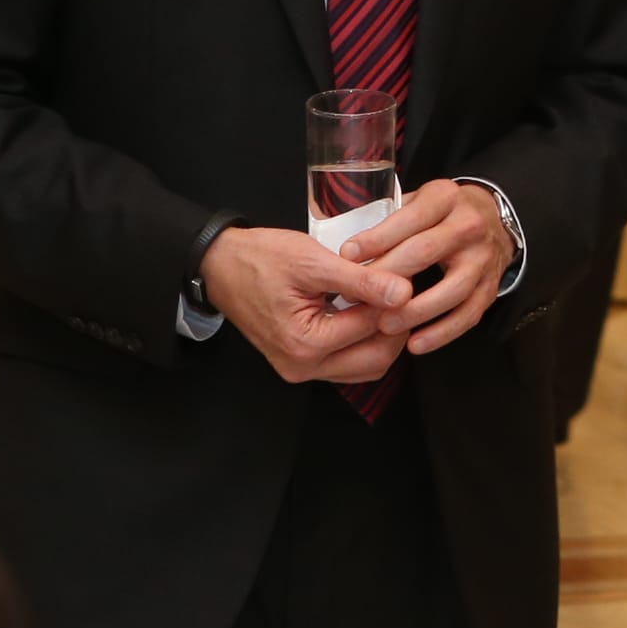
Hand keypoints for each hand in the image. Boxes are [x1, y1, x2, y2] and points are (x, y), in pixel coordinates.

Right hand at [199, 225, 411, 384]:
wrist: (220, 265)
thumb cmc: (260, 259)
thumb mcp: (313, 262)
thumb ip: (361, 281)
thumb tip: (403, 292)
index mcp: (305, 344)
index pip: (373, 327)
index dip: (395, 300)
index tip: (405, 275)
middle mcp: (303, 366)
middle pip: (375, 360)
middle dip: (396, 326)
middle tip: (401, 291)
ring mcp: (301, 368)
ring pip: (365, 365)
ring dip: (383, 336)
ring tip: (384, 300)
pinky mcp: (302, 362)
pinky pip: (347, 362)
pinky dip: (364, 340)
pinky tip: (366, 311)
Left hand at [340, 179, 516, 356]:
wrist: (490, 222)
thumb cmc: (439, 216)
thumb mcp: (416, 202)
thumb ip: (388, 222)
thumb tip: (348, 255)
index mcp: (446, 198)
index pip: (410, 217)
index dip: (377, 238)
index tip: (347, 257)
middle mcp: (469, 225)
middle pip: (426, 251)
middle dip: (388, 275)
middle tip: (356, 296)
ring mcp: (484, 258)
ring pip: (452, 288)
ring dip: (415, 310)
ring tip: (384, 325)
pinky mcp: (491, 287)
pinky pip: (468, 314)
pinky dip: (442, 332)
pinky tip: (415, 344)